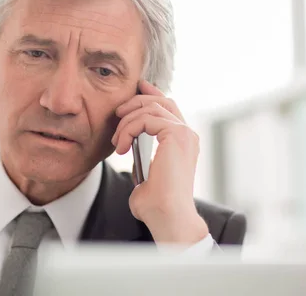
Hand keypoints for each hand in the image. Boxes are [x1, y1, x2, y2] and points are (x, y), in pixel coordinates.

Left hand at [111, 80, 208, 244]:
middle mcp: (187, 134)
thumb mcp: (145, 176)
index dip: (151, 94)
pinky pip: (146, 118)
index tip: (135, 89)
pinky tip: (122, 146)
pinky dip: (129, 128)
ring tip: (117, 141)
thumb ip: (141, 160)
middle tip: (117, 111)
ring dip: (127, 121)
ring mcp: (184, 133)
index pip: (168, 108)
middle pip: (162, 100)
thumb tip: (131, 153)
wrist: (167, 216)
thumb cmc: (156, 205)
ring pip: (151, 108)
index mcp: (183, 142)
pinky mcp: (176, 135)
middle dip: (137, 100)